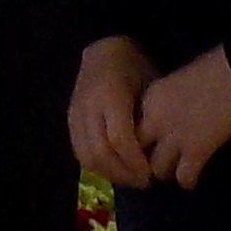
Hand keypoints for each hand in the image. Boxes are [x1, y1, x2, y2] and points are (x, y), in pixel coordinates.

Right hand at [68, 36, 156, 190]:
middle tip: (143, 182)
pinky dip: (96, 165)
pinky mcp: (70, 120)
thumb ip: (151, 118)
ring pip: (86, 156)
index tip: (150, 174)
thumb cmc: (135, 66)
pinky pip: (79, 151)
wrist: (104, 48)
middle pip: (100, 152)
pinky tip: (113, 168)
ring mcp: (75, 114)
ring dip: (108, 173)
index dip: (134, 161)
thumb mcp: (151, 85)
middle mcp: (89, 106)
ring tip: (129, 178)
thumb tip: (160, 153)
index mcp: (111, 95)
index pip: (119, 138)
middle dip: (122, 173)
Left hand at [137, 49, 230, 185]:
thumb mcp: (179, 78)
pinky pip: (184, 177)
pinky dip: (188, 181)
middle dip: (146, 160)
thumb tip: (173, 113)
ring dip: (167, 172)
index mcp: (150, 98)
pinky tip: (193, 181)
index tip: (151, 141)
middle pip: (138, 151)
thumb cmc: (215, 65)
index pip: (132, 127)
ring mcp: (174, 138)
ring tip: (177, 172)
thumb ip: (169, 99)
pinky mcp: (197, 152)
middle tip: (158, 163)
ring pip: (158, 169)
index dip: (142, 137)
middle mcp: (155, 120)